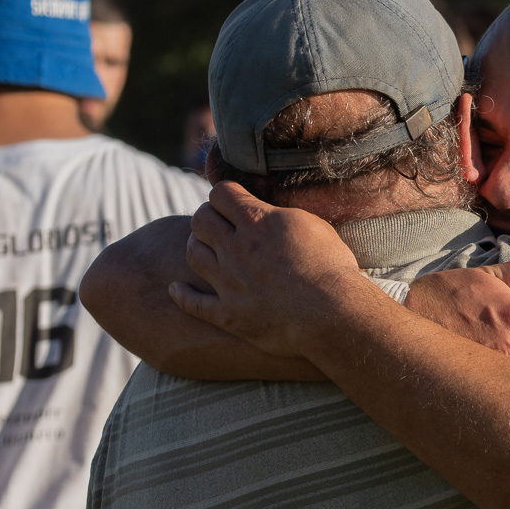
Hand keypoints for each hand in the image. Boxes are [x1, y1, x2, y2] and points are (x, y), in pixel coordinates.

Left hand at [172, 184, 365, 354]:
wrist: (334, 315)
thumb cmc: (332, 269)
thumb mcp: (313, 226)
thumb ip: (282, 217)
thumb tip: (271, 213)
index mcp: (257, 222)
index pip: (220, 193)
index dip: (225, 195)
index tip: (232, 202)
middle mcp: (236, 249)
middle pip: (200, 220)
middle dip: (208, 218)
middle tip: (219, 226)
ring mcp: (229, 283)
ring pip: (193, 255)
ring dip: (196, 248)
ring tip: (206, 250)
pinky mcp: (229, 315)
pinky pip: (193, 303)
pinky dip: (182, 295)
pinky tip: (176, 289)